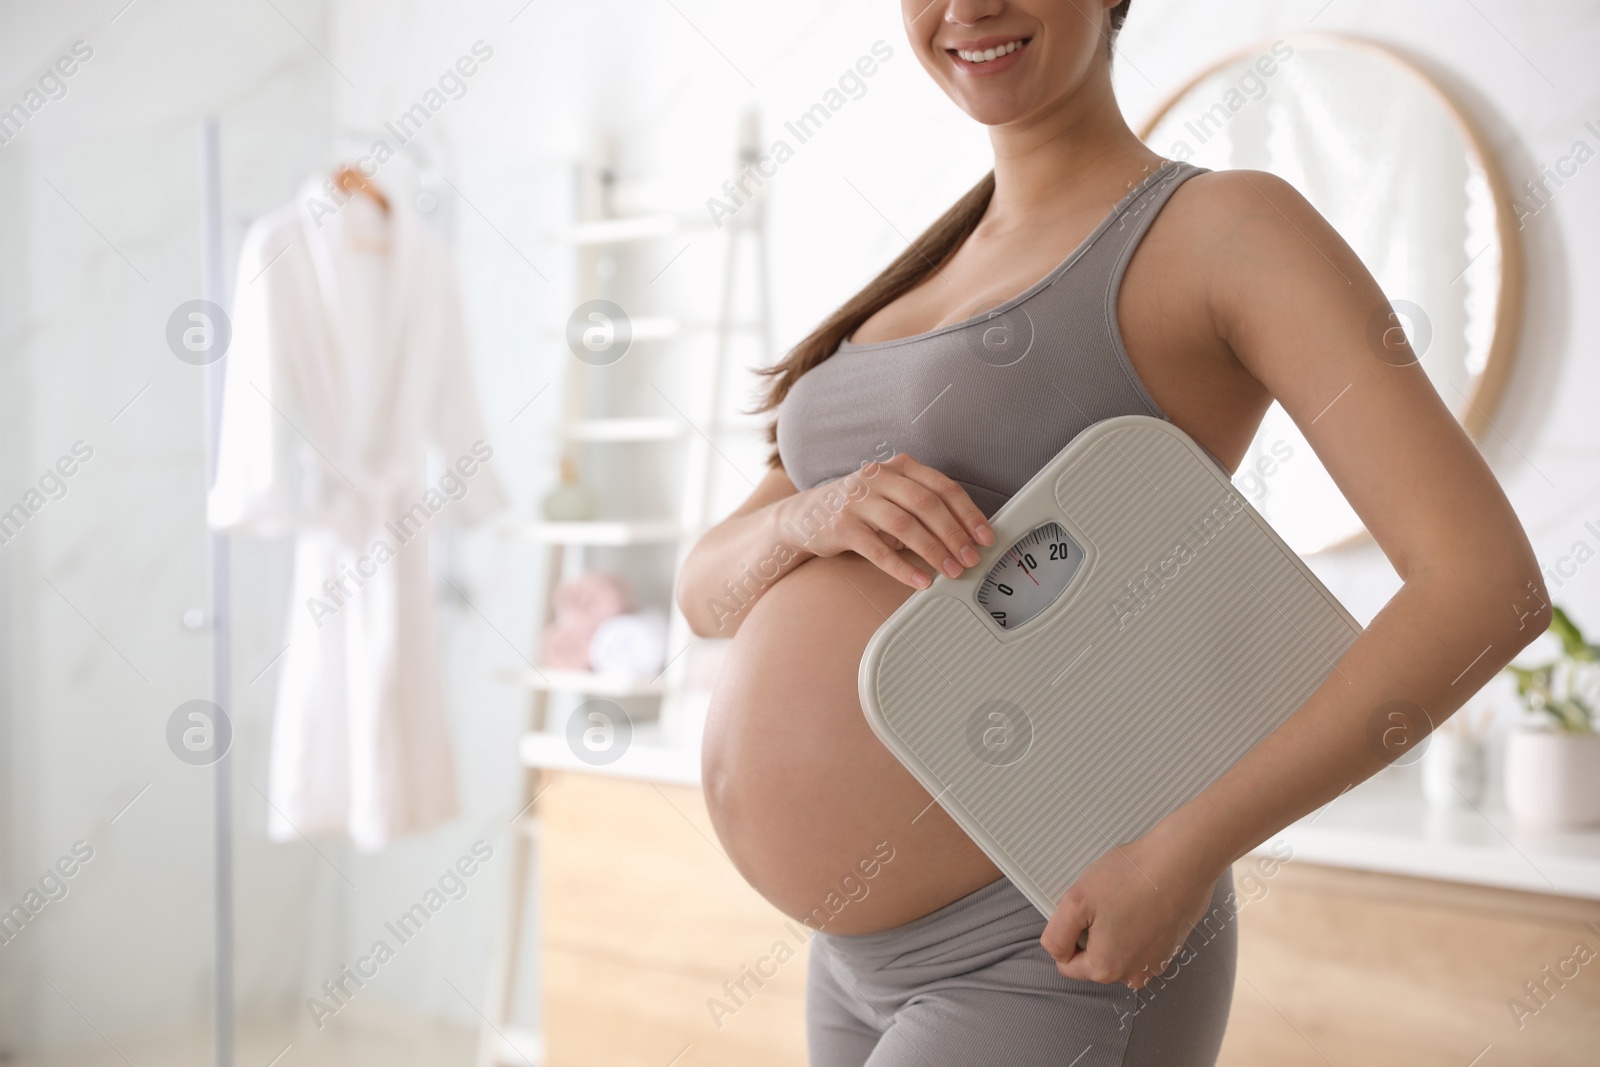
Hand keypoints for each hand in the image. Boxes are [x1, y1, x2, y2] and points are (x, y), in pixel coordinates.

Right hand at [778, 453, 994, 589]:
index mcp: (898, 466)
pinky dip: (902, 568)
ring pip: (905, 525)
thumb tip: (965, 537)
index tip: (985, 536)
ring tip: (951, 571)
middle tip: (971, 558)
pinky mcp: (841, 526)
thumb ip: (923, 508)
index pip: (942, 486)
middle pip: (927, 504)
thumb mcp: (892, 496)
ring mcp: (858, 500)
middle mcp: (878, 477)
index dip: (968, 512)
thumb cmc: (860, 509)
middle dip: (954, 534)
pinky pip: (878, 550)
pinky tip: (919, 581)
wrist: (805, 515)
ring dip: (933, 551)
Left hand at [1040, 827, 1224, 989]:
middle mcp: (1133, 975)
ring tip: (1126, 899)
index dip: (1068, 933)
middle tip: (1105, 901)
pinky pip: (1142, 940)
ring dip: (1116, 927)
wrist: (1183, 861)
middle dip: (1093, 930)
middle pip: (1094, 957)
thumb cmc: (1132, 877)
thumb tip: (1057, 952)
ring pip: (1118, 948)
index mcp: (1106, 969)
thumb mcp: (1075, 901)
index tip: (1084, 909)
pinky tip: (1144, 900)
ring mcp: (1156, 963)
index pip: (1067, 963)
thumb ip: (1057, 935)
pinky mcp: (1171, 947)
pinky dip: (1138, 923)